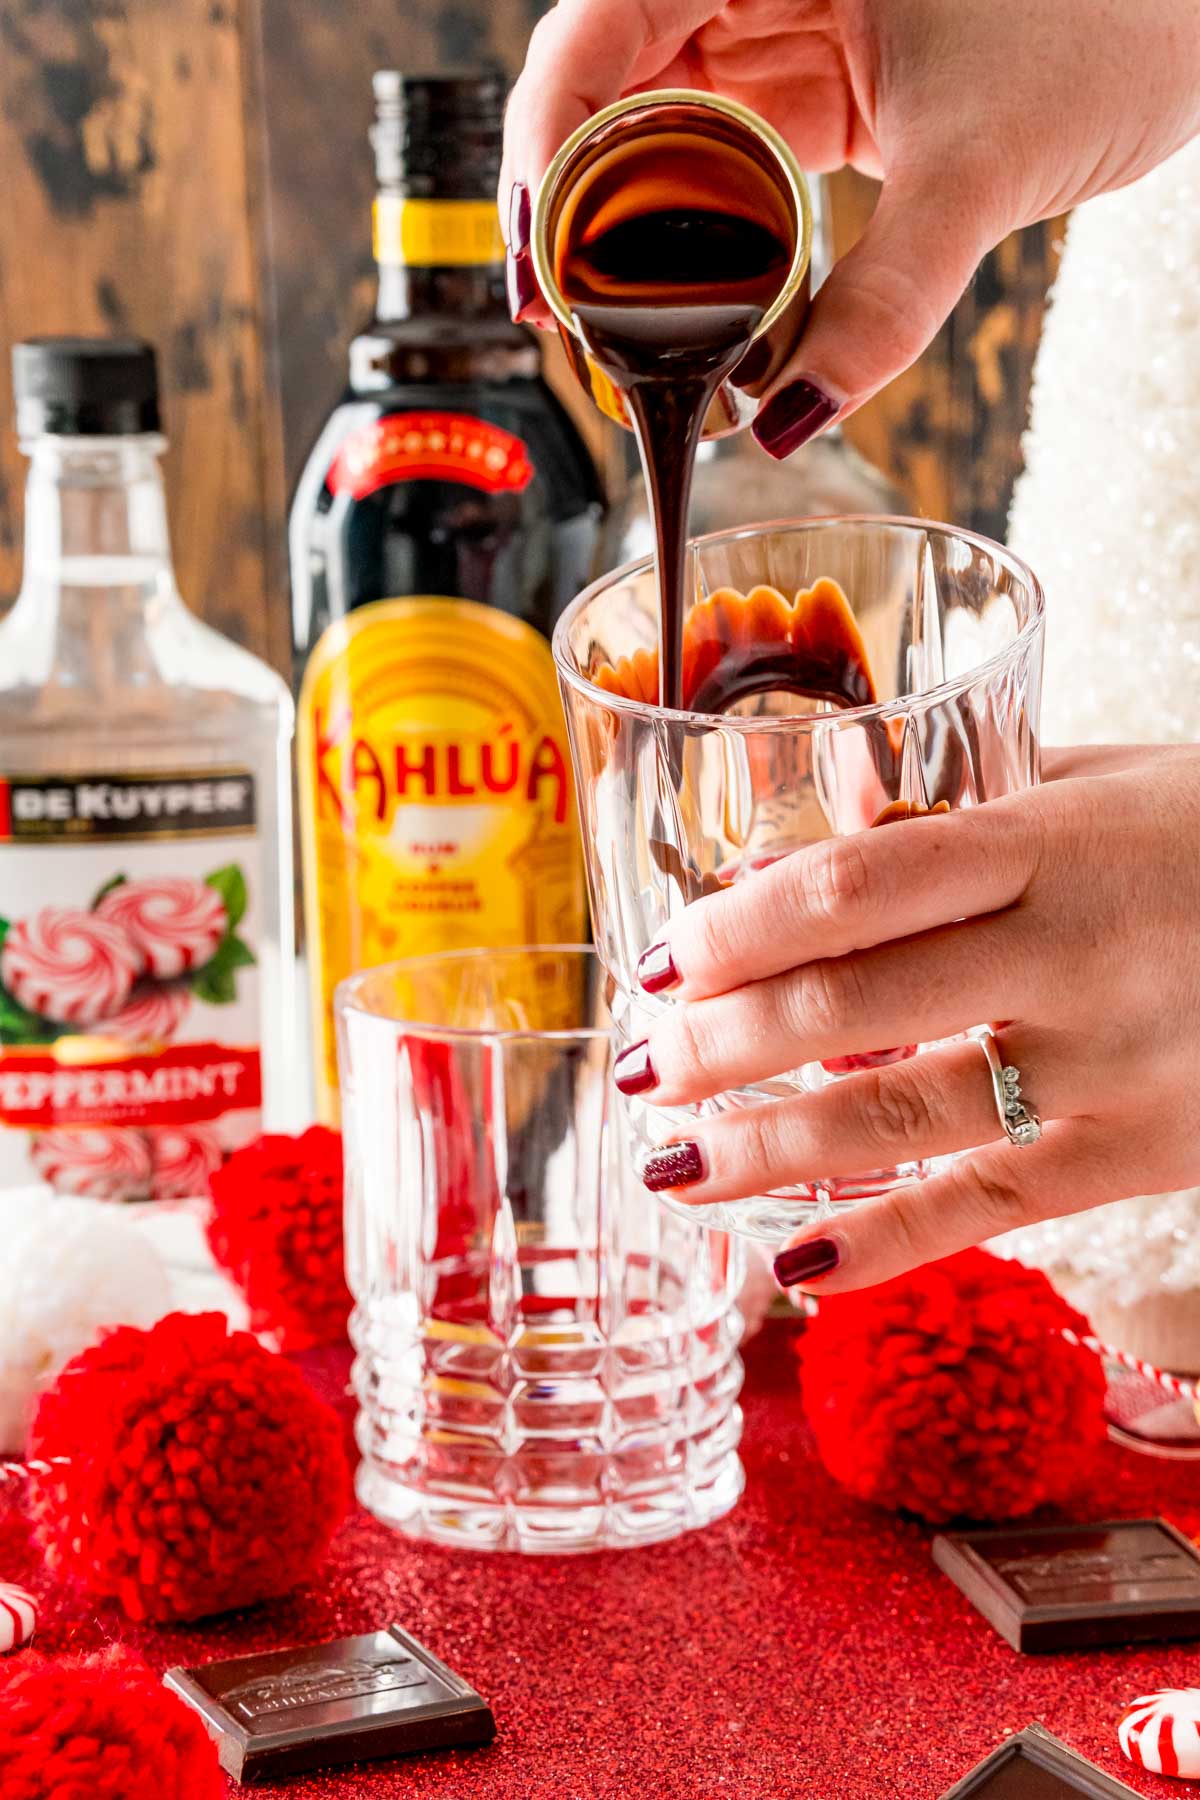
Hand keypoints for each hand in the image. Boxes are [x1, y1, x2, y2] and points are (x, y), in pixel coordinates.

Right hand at [501, 0, 1199, 453]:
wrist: (1193, 10)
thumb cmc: (1114, 16)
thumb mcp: (983, 162)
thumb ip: (886, 299)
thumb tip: (788, 418)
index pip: (597, 29)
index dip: (546, 149)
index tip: (539, 263)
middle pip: (607, 86)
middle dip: (573, 206)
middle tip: (562, 318)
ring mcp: (782, 25)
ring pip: (657, 128)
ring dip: (628, 230)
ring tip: (610, 326)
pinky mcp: (816, 82)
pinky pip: (722, 157)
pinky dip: (699, 233)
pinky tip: (685, 300)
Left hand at [615, 746, 1199, 1291]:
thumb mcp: (1106, 782)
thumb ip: (966, 805)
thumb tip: (816, 833)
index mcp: (1058, 841)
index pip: (864, 883)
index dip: (743, 927)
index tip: (664, 957)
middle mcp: (1076, 957)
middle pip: (855, 1007)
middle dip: (722, 1043)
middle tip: (640, 1060)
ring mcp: (1110, 1070)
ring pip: (900, 1123)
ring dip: (763, 1149)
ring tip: (671, 1162)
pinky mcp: (1137, 1162)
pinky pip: (985, 1212)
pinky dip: (879, 1247)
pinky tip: (786, 1262)